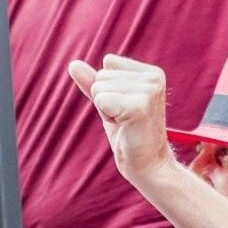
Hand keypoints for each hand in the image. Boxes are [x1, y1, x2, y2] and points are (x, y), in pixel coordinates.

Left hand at [67, 55, 177, 184]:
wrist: (147, 165)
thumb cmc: (129, 134)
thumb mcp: (109, 103)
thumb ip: (93, 82)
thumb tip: (73, 64)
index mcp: (152, 73)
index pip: (109, 62)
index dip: (109, 88)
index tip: (125, 108)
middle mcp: (154, 78)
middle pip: (102, 75)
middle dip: (106, 100)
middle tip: (125, 119)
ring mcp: (148, 91)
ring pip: (99, 88)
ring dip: (106, 110)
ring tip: (126, 123)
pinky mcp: (139, 106)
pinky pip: (100, 100)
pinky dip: (106, 116)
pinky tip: (125, 127)